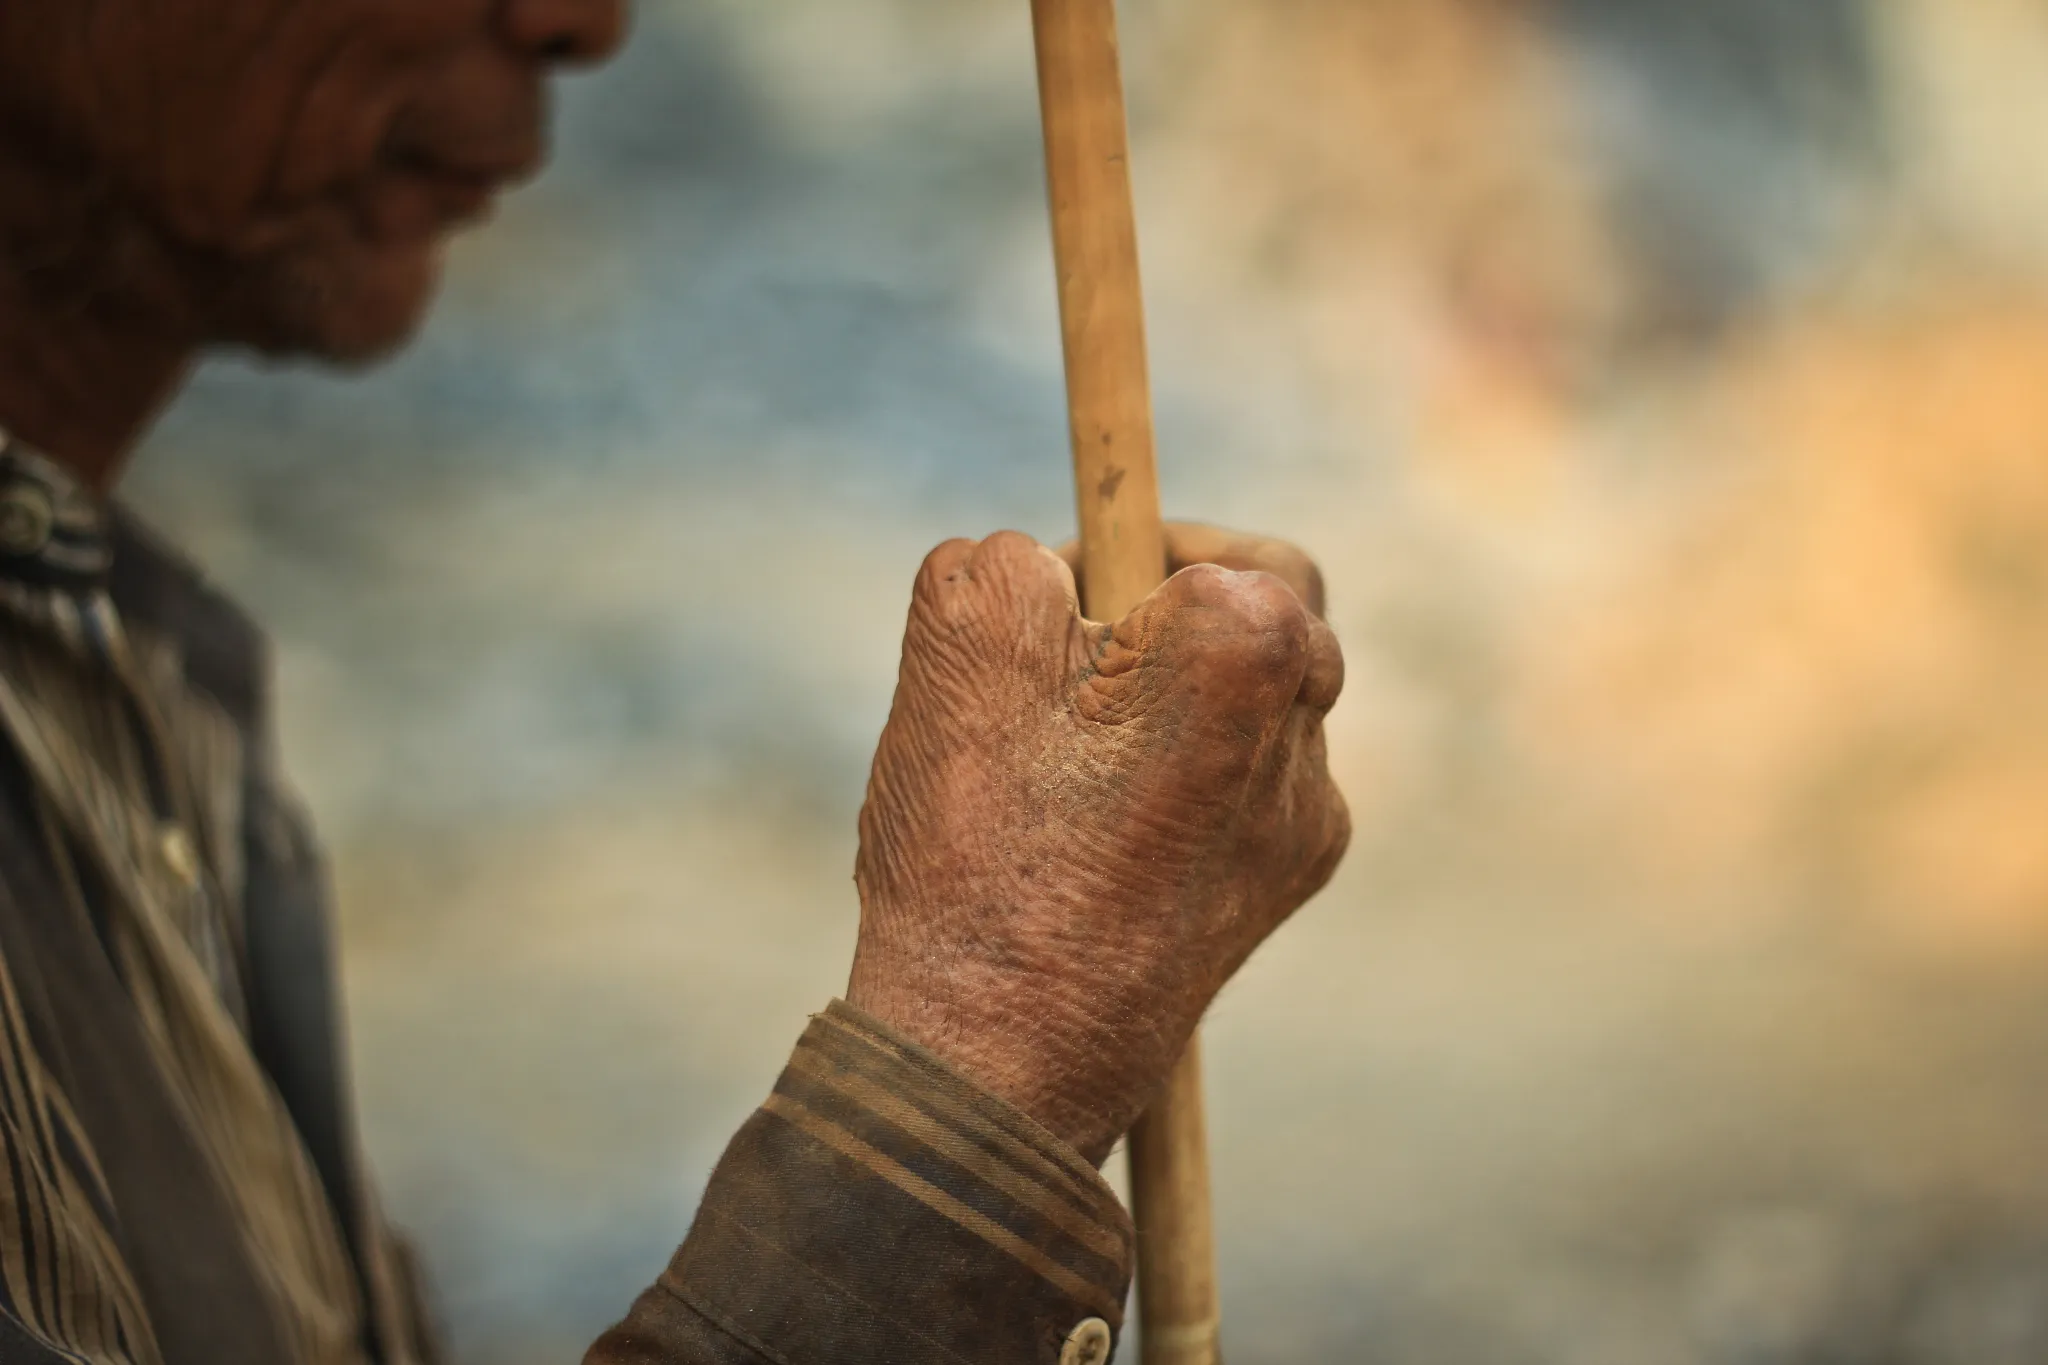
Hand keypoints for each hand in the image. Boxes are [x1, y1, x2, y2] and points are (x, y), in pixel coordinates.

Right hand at [846, 523, 1348, 1163]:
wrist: (998, 1065)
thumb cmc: (977, 853)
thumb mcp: (958, 649)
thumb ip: (1006, 559)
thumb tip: (1049, 570)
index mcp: (1253, 651)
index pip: (1229, 556)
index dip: (1134, 555)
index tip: (1070, 594)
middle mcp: (1306, 739)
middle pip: (1257, 628)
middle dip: (1160, 630)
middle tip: (1065, 668)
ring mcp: (1300, 829)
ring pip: (1244, 716)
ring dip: (1160, 713)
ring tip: (1057, 771)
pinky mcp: (1272, 895)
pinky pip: (1234, 798)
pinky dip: (1168, 792)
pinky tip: (1083, 842)